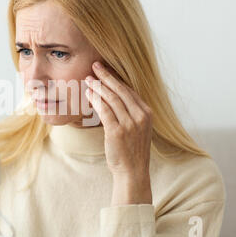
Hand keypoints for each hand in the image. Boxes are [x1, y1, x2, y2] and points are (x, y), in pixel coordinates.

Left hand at [85, 61, 152, 203]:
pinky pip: (104, 110)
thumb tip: (113, 96)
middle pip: (120, 90)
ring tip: (88, 78)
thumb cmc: (132, 150)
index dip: (116, 78)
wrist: (133, 171)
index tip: (105, 70)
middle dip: (106, 76)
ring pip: (111, 98)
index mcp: (147, 113)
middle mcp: (140, 116)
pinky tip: (88, 94)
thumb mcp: (138, 128)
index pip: (129, 90)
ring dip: (98, 86)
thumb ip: (130, 112)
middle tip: (95, 65)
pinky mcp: (117, 131)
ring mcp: (129, 124)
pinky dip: (95, 100)